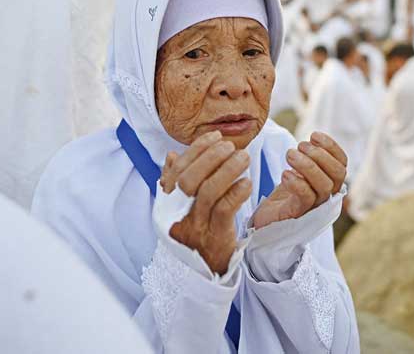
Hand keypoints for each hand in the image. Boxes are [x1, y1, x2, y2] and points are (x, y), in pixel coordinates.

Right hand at [160, 131, 251, 274]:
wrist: (198, 277)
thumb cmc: (192, 235)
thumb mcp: (178, 210)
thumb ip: (174, 184)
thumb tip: (173, 156)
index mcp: (166, 204)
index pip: (178, 170)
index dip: (196, 150)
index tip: (214, 136)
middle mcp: (175, 215)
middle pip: (189, 179)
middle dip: (210, 157)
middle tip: (230, 145)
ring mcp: (194, 227)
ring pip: (208, 192)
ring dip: (227, 170)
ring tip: (244, 157)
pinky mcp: (214, 238)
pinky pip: (224, 211)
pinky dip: (236, 193)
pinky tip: (247, 182)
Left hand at [252, 132, 346, 229]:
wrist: (266, 218)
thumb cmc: (285, 193)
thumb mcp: (299, 171)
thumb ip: (310, 158)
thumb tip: (313, 139)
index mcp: (329, 183)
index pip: (342, 164)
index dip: (332, 147)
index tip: (314, 135)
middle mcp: (327, 196)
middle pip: (338, 174)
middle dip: (320, 155)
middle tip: (300, 146)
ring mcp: (315, 207)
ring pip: (324, 186)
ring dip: (308, 165)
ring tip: (290, 154)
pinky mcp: (299, 215)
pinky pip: (306, 198)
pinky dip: (297, 183)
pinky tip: (285, 174)